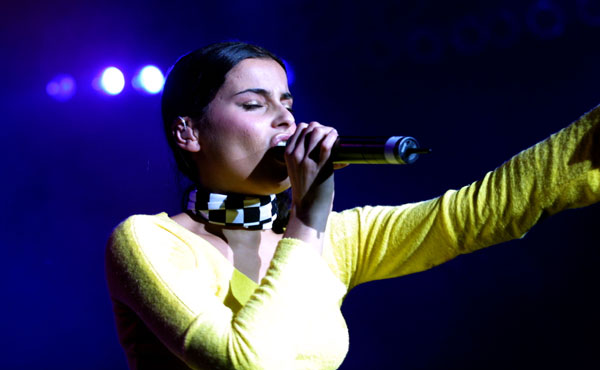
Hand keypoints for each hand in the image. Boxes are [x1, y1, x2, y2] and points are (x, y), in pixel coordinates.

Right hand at [283, 122, 337, 246]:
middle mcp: (295, 155)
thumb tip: (319, 139)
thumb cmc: (307, 189)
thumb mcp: (298, 169)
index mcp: (288, 154)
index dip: (314, 128)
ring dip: (329, 132)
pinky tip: (338, 141)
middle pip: (310, 127)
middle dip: (322, 128)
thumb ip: (303, 154)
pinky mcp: (319, 166)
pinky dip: (334, 138)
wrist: (308, 209)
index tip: (322, 135)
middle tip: (331, 137)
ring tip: (335, 139)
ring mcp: (306, 160)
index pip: (300, 128)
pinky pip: (326, 144)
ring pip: (317, 132)